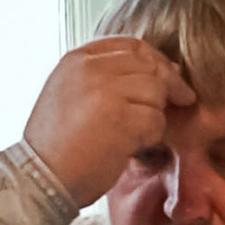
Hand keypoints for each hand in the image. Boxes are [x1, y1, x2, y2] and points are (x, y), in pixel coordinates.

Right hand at [21, 39, 194, 208]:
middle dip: (169, 83)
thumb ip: (103, 78)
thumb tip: (159, 70)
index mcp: (77, 60)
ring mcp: (105, 92)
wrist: (41, 178)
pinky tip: (135, 147)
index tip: (168, 74)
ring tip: (139, 134)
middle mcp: (90, 69)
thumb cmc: (58, 148)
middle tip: (182, 99)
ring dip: (156, 114)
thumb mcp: (69, 95)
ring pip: (155, 91)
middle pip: (148, 65)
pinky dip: (152, 136)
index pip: (129, 45)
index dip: (155, 59)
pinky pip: (155, 119)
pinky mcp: (120, 119)